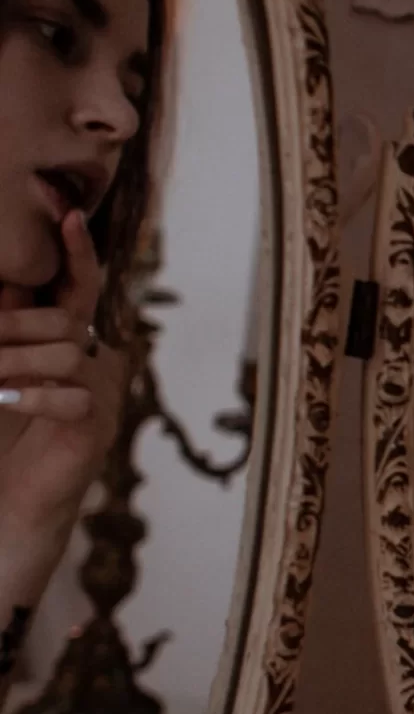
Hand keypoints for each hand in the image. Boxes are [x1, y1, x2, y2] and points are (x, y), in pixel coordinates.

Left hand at [0, 212, 123, 573]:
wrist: (18, 501)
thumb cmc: (7, 432)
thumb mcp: (4, 367)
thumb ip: (10, 325)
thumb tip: (6, 279)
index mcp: (78, 341)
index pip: (83, 287)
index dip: (78, 251)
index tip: (69, 212)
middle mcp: (99, 362)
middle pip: (65, 320)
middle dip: (14, 324)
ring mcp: (103, 395)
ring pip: (65, 354)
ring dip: (13, 361)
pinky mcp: (96, 428)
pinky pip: (68, 396)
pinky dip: (30, 395)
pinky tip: (6, 400)